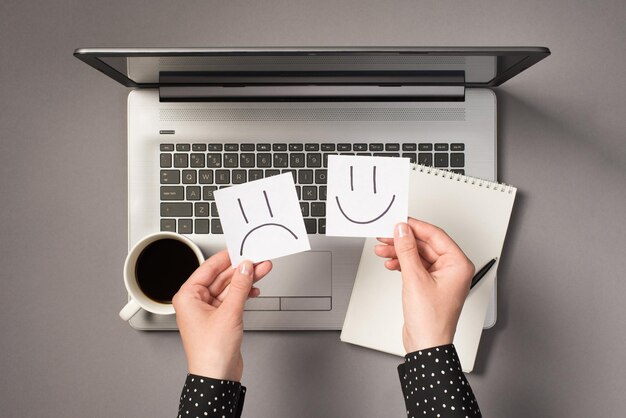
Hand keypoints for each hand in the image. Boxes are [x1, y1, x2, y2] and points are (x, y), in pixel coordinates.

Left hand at [172, 250, 271, 380]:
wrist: (216, 378)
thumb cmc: (211, 353)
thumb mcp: (229, 313)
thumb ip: (240, 287)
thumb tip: (245, 268)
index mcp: (188, 296)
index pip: (208, 268)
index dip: (226, 257)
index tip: (240, 248)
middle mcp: (195, 302)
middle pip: (220, 277)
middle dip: (240, 269)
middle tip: (257, 259)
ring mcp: (208, 311)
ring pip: (228, 288)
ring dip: (245, 280)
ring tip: (262, 270)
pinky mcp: (220, 319)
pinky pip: (232, 299)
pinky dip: (244, 294)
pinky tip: (254, 289)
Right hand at [374, 218, 474, 351]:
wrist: (426, 345)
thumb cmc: (431, 320)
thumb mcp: (415, 279)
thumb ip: (407, 250)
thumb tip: (402, 231)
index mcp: (458, 264)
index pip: (435, 235)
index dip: (415, 227)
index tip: (399, 222)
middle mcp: (452, 269)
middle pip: (425, 244)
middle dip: (403, 241)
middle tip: (385, 236)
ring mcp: (441, 277)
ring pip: (418, 255)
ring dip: (400, 252)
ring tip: (382, 250)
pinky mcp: (430, 284)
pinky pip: (415, 266)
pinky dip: (402, 263)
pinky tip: (390, 263)